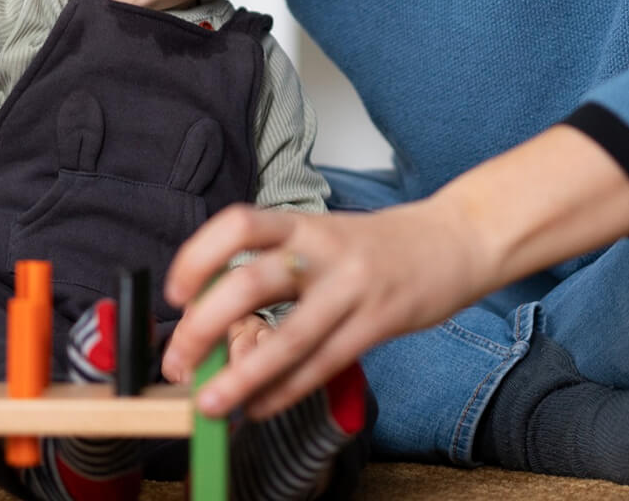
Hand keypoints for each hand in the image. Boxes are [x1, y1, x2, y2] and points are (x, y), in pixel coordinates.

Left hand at [163, 198, 482, 419]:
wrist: (453, 240)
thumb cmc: (376, 245)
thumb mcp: (323, 235)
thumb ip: (277, 266)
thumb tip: (215, 315)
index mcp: (304, 222)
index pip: (240, 224)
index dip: (199, 254)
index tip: (175, 290)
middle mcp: (324, 250)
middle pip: (252, 281)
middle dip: (204, 324)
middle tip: (178, 357)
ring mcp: (352, 287)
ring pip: (288, 336)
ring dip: (241, 375)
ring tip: (208, 402)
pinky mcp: (378, 322)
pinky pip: (322, 364)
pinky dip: (284, 391)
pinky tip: (258, 407)